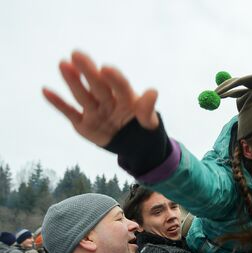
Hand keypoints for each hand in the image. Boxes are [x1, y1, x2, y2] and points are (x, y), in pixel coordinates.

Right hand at [43, 51, 158, 146]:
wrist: (135, 146)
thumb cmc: (143, 129)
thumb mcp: (150, 124)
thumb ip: (147, 110)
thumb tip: (153, 92)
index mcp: (127, 99)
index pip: (121, 86)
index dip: (114, 79)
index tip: (106, 69)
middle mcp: (108, 100)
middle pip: (98, 85)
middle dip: (88, 71)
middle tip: (77, 54)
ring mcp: (95, 111)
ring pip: (82, 95)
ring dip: (73, 81)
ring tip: (63, 64)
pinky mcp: (83, 123)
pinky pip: (70, 112)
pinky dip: (58, 103)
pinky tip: (46, 90)